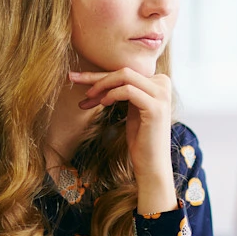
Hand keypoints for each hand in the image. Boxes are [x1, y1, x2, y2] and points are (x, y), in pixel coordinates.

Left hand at [69, 69, 176, 214]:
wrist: (152, 163)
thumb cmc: (140, 138)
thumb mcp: (131, 109)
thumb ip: (122, 90)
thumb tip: (96, 78)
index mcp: (158, 83)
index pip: (125, 72)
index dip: (100, 76)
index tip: (77, 79)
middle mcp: (163, 85)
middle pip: (124, 71)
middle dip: (96, 76)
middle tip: (73, 79)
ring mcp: (161, 95)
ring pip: (125, 76)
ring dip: (101, 84)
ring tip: (88, 97)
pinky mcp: (155, 108)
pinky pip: (128, 91)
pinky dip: (112, 95)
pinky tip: (102, 103)